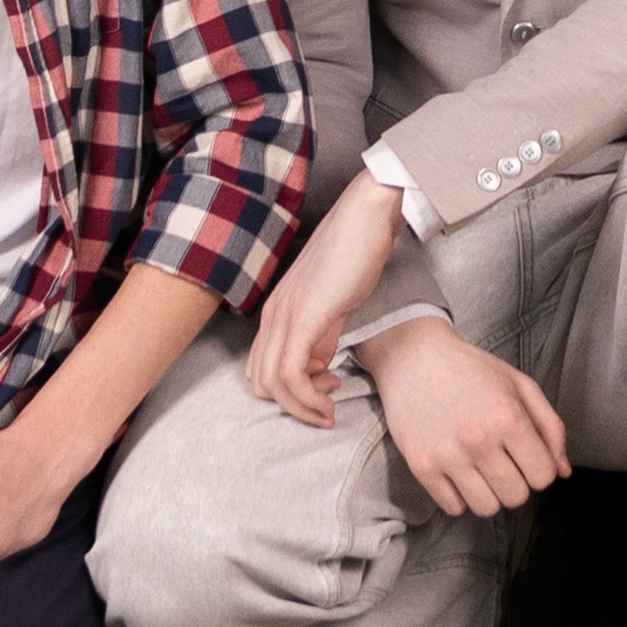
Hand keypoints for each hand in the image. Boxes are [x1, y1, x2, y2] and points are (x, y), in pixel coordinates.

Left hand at [246, 177, 407, 426]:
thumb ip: (320, 335)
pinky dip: (309, 396)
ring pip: (273, 384)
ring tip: (330, 408)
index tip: (324, 389)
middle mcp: (272, 315)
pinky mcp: (304, 317)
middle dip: (294, 406)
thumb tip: (318, 365)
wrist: (366, 218)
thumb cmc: (354, 255)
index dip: (289, 393)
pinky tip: (332, 397)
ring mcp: (285, 316)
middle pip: (261, 383)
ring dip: (303, 407)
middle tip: (327, 405)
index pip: (261, 370)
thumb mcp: (330, 304)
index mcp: (276, 312)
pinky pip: (291, 373)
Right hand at [359, 324, 571, 519]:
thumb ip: (550, 427)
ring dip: (489, 494)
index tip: (525, 456)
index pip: (543, 476)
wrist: (412, 358)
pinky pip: (453, 508)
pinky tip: (457, 471)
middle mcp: (479, 440)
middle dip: (515, 483)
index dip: (539, 468)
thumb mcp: (519, 385)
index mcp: (508, 417)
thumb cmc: (470, 370)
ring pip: (486, 509)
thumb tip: (563, 471)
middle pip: (516, 497)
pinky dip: (459, 496)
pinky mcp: (421, 467)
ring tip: (479, 469)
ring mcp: (448, 456)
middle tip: (502, 461)